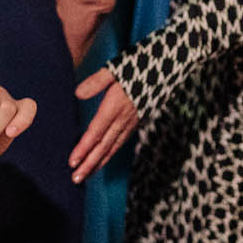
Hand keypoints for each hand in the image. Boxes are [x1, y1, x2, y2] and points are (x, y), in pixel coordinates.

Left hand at [70, 67, 138, 181]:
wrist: (170, 65)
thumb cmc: (140, 63)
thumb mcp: (116, 68)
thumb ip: (97, 81)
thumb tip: (78, 93)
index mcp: (116, 106)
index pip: (96, 132)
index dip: (84, 149)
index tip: (72, 162)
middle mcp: (124, 118)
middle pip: (104, 146)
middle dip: (89, 164)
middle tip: (75, 179)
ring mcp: (131, 121)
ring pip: (113, 147)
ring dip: (98, 163)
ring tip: (85, 176)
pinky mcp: (136, 120)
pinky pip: (121, 141)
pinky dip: (109, 154)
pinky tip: (102, 160)